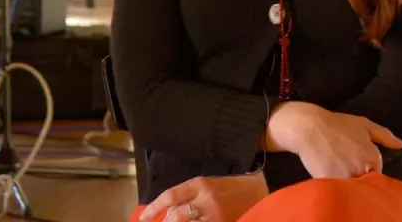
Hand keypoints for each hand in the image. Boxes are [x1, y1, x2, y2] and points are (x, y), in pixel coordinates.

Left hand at [139, 174, 267, 221]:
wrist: (258, 191)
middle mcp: (206, 199)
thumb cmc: (231, 187)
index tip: (143, 217)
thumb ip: (190, 195)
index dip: (154, 208)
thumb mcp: (209, 184)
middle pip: (176, 216)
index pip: (171, 196)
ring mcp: (214, 215)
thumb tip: (168, 210)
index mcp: (201, 184)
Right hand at [266, 102, 401, 178]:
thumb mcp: (364, 124)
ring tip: (339, 169)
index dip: (366, 168)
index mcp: (372, 155)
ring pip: (353, 187)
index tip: (356, 161)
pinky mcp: (331, 181)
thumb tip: (401, 145)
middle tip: (346, 165)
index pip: (376, 172)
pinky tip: (329, 173)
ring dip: (349, 181)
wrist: (310, 127)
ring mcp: (347, 175)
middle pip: (365, 181)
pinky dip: (336, 186)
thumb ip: (384, 135)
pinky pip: (338, 189)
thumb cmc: (338, 124)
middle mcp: (362, 167)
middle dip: (359, 176)